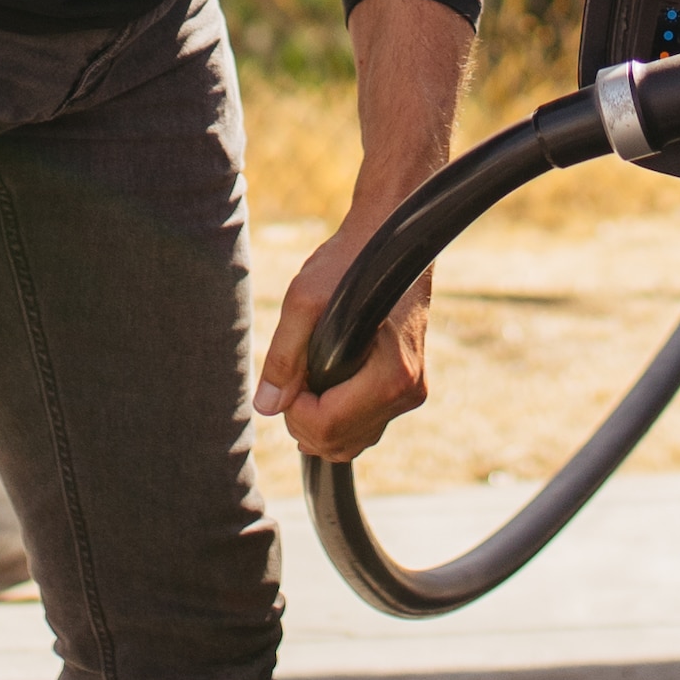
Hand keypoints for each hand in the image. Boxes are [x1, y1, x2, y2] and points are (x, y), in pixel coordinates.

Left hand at [256, 195, 430, 461]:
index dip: (293, 411)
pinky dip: (340, 416)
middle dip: (304, 419)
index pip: (327, 427)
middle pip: (339, 443)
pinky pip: (367, 425)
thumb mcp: (305, 300)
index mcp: (391, 374)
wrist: (394, 236)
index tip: (288, 376)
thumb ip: (284, 357)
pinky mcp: (409, 386)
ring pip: (354, 441)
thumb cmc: (352, 260)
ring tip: (308, 378)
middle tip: (293, 377)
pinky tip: (326, 383)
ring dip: (321, 422)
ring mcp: (412, 391)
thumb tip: (267, 406)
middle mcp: (408, 390)